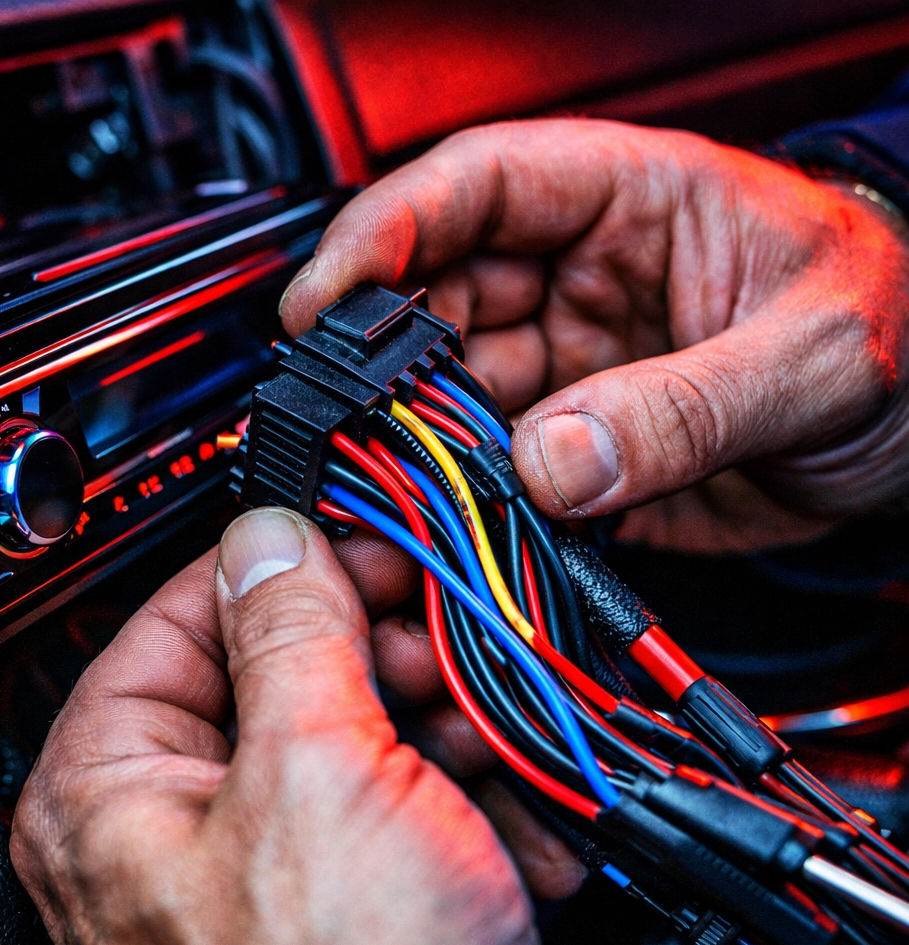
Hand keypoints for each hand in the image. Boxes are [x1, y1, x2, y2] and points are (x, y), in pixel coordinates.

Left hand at [11, 508, 619, 944]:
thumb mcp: (317, 777)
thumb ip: (292, 635)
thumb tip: (271, 536)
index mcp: (112, 796)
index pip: (173, 620)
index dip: (271, 564)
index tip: (351, 531)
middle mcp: (178, 833)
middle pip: (276, 672)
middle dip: (377, 655)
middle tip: (437, 635)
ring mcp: (275, 873)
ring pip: (355, 734)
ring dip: (442, 728)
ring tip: (488, 749)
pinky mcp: (360, 907)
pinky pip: (405, 809)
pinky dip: (470, 806)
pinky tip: (510, 834)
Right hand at [281, 119, 908, 552]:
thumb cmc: (904, 321)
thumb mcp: (816, 354)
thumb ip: (686, 406)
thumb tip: (555, 459)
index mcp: (625, 198)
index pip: (472, 187)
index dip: (382, 233)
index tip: (324, 298)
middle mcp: (576, 276)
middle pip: (431, 300)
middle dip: (377, 362)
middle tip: (347, 424)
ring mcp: (568, 364)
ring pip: (447, 395)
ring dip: (412, 445)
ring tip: (394, 490)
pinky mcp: (574, 447)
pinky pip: (492, 472)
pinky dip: (461, 503)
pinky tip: (446, 527)